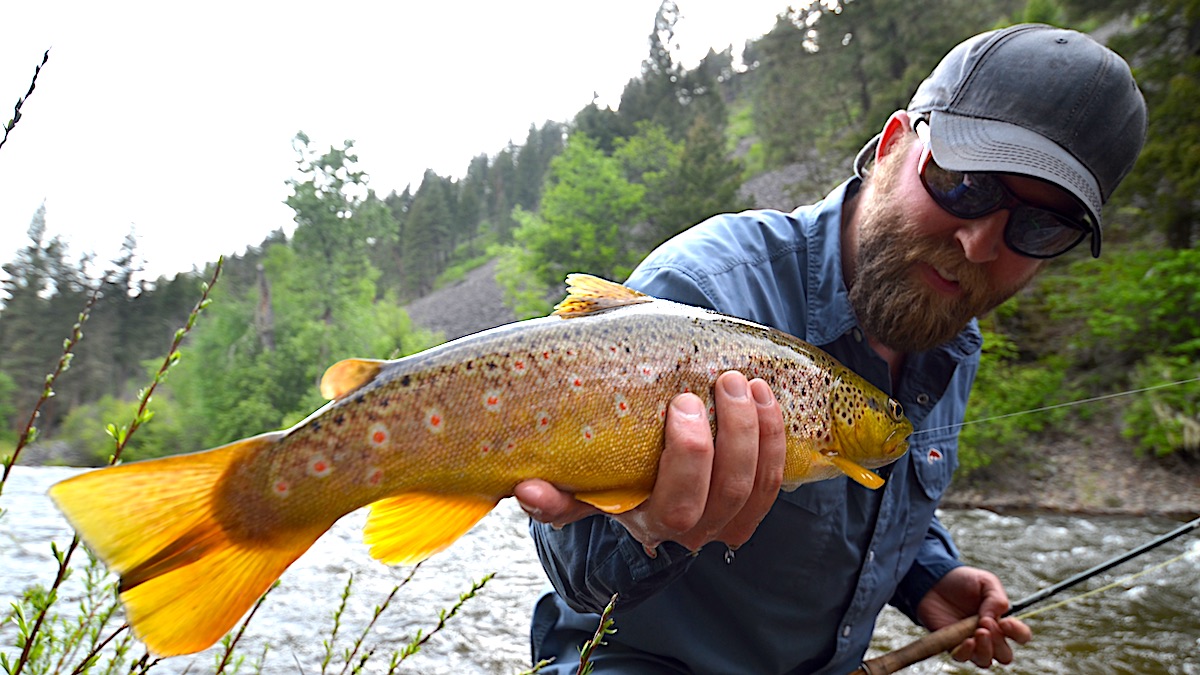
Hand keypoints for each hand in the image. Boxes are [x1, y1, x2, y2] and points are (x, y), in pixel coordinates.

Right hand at [514, 371, 786, 552]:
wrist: (655, 470)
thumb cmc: (615, 465)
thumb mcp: (582, 478)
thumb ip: (556, 487)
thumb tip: (523, 489)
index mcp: (638, 518)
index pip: (658, 509)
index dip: (668, 468)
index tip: (661, 414)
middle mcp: (683, 529)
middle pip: (706, 500)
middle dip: (706, 445)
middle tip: (696, 392)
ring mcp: (721, 522)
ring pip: (746, 488)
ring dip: (750, 433)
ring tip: (739, 382)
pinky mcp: (752, 507)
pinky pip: (772, 481)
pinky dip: (773, 438)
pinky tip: (765, 396)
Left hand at [916, 566, 1031, 667]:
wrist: (934, 580)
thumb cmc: (963, 581)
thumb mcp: (985, 582)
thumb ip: (997, 598)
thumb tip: (998, 618)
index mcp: (1002, 621)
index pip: (1021, 636)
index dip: (1018, 633)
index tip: (1005, 622)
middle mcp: (990, 636)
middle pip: (1004, 655)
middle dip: (998, 643)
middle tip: (986, 624)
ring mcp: (971, 643)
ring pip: (985, 660)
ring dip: (985, 650)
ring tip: (978, 632)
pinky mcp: (952, 645)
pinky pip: (963, 658)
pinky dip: (966, 653)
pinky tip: (967, 641)